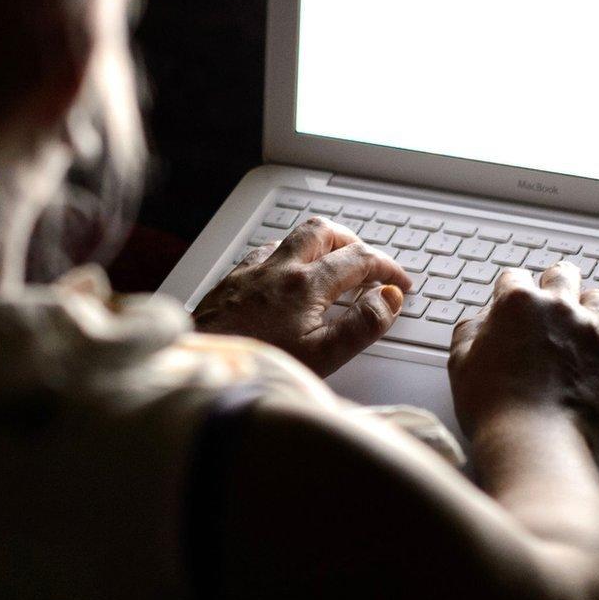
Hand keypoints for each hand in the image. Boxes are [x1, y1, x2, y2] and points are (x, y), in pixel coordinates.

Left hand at [193, 216, 413, 376]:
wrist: (198, 367)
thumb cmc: (258, 365)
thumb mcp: (323, 356)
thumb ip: (362, 325)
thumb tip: (388, 298)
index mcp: (306, 285)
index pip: (359, 259)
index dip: (387, 268)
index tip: (400, 283)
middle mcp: (278, 269)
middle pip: (324, 232)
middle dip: (352, 242)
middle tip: (368, 265)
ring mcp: (250, 273)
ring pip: (291, 238)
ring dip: (318, 246)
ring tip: (331, 266)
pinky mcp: (229, 283)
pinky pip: (263, 254)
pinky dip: (285, 257)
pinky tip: (284, 277)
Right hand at [447, 262, 598, 436]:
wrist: (533, 440)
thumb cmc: (494, 407)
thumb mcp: (460, 362)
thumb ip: (470, 331)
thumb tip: (480, 322)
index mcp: (517, 303)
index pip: (514, 277)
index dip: (509, 291)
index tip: (510, 301)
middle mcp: (558, 307)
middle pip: (563, 274)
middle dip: (554, 283)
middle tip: (549, 299)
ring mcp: (592, 329)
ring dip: (590, 303)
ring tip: (584, 315)